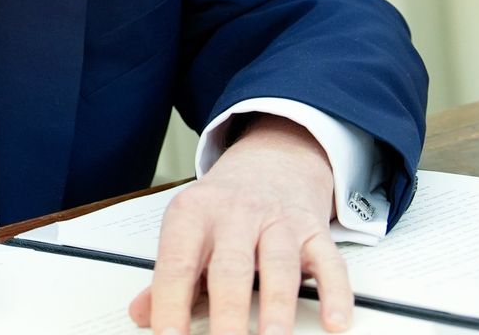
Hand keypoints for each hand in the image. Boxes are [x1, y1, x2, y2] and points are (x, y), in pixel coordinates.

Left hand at [128, 116, 352, 334]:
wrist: (271, 160)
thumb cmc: (225, 205)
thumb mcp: (189, 228)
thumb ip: (169, 274)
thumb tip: (143, 313)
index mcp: (195, 213)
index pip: (177, 263)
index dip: (170, 302)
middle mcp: (237, 214)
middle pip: (231, 267)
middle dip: (228, 313)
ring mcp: (279, 221)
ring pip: (280, 265)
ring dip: (277, 308)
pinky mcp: (314, 231)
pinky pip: (329, 262)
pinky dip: (335, 293)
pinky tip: (334, 320)